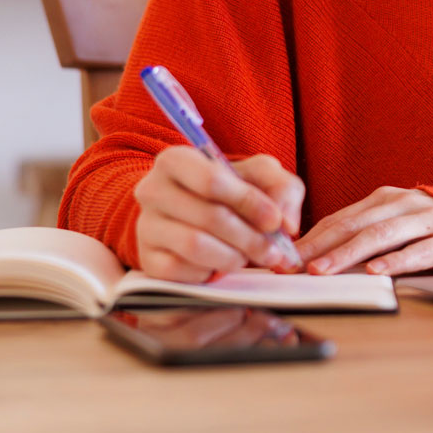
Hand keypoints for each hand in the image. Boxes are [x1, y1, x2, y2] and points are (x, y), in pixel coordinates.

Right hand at [133, 147, 304, 282]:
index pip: (213, 180)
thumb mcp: (261, 177)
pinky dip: (208, 272)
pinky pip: (180, 271)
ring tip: (249, 258)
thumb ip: (282, 188)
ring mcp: (145, 226)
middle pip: (209, 216)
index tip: (275, 221)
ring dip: (233, 257)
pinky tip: (220, 265)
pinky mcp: (146, 259)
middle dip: (250, 238)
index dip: (250, 203)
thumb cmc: (232, 190)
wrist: (197, 215)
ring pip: (195, 245)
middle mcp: (152, 190)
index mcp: (177, 160)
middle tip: (274, 252)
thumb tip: (286, 224)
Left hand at [295, 186, 432, 275]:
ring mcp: (429, 220)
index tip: (284, 257)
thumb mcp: (394, 221)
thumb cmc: (429, 226)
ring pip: (383, 234)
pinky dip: (397, 260)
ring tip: (324, 269)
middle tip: (295, 265)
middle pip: (356, 224)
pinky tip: (378, 271)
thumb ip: (362, 232)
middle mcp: (405, 204)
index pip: (340, 218)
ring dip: (350, 253)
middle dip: (322, 246)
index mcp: (385, 198)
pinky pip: (420, 251)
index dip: (311, 238)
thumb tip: (313, 256)